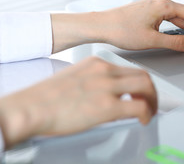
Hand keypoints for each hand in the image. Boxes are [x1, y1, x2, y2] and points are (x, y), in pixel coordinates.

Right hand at [0, 57, 156, 148]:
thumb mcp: (75, 78)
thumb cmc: (47, 97)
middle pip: (142, 75)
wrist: (30, 107)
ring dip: (152, 101)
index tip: (141, 92)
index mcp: (97, 63)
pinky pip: (139, 106)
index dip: (140, 82)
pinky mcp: (107, 106)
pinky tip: (143, 120)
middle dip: (151, 90)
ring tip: (150, 112)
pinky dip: (146, 113)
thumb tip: (110, 93)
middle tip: (151, 102)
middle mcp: (105, 71)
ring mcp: (107, 87)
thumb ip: (95, 81)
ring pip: (146, 87)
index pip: (129, 69)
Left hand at [51, 0, 183, 52]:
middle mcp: (160, 2)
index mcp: (163, 6)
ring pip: (180, 15)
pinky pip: (171, 16)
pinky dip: (181, 23)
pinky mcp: (149, 10)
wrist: (101, 25)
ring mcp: (154, 5)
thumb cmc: (122, 31)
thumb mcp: (152, 40)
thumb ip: (175, 42)